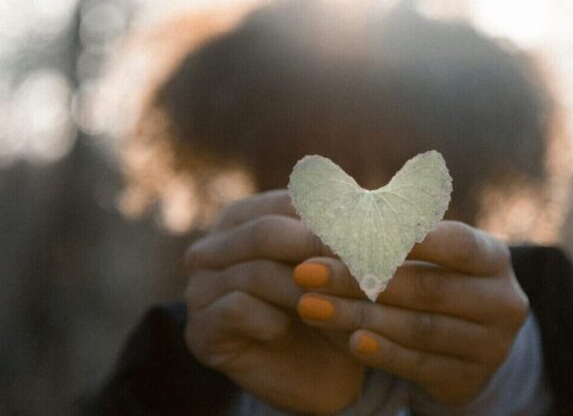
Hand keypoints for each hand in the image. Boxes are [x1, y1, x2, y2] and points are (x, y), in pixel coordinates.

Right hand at [183, 190, 363, 413]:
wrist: (322, 375)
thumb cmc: (333, 307)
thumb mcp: (343, 264)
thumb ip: (343, 229)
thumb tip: (363, 198)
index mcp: (244, 218)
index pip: (285, 203)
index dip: (329, 218)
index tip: (372, 235)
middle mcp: (213, 248)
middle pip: (265, 232)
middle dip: (317, 249)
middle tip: (359, 267)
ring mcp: (200, 289)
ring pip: (254, 273)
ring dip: (303, 290)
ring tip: (335, 305)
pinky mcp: (200, 331)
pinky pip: (236, 310)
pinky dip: (271, 318)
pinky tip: (287, 328)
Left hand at [292, 221, 528, 403]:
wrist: (469, 344)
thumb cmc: (436, 277)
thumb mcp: (428, 252)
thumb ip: (393, 229)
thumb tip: (336, 202)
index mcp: (494, 257)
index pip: (454, 243)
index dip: (404, 237)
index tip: (348, 231)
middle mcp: (502, 300)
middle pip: (426, 288)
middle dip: (360, 278)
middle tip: (307, 271)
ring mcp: (491, 344)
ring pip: (419, 329)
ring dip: (358, 316)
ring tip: (310, 306)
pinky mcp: (470, 377)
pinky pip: (420, 365)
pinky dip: (383, 352)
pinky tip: (350, 340)